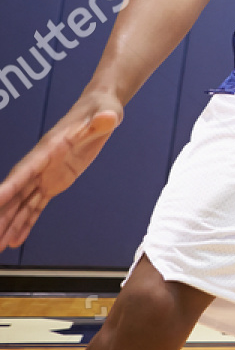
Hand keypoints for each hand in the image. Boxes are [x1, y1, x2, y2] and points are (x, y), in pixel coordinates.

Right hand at [0, 91, 123, 248]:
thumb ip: (103, 121)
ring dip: (10, 223)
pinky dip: (27, 222)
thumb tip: (109, 117)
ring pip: (22, 203)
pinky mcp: (54, 182)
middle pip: (16, 193)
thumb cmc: (100, 112)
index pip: (24, 172)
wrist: (100, 111)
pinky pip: (36, 205)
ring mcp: (46, 175)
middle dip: (3, 213)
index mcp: (49, 150)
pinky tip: (17, 238)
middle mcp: (41, 165)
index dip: (8, 187)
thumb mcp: (104, 116)